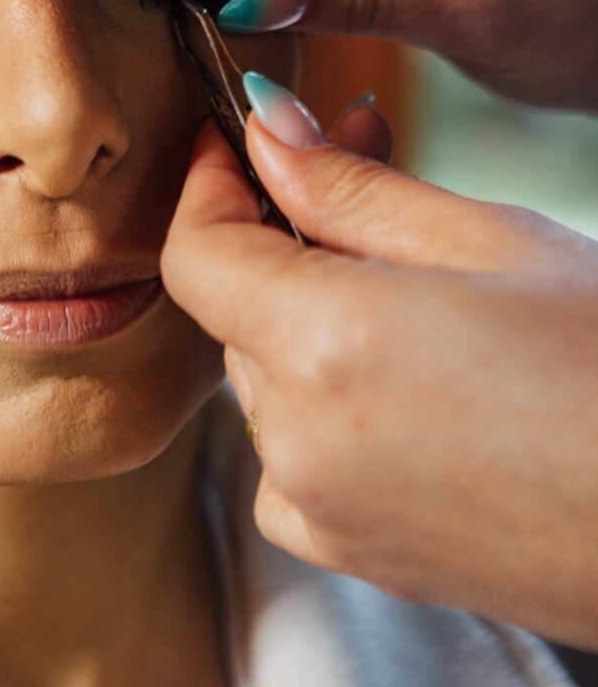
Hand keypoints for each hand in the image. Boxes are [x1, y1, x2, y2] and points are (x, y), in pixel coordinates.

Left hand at [161, 82, 597, 648]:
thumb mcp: (491, 241)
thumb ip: (351, 188)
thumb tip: (265, 128)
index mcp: (327, 346)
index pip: (196, 256)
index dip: (206, 188)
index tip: (234, 142)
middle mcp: (301, 440)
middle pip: (236, 313)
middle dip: (282, 235)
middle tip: (358, 161)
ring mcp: (324, 511)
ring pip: (264, 381)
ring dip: (305, 317)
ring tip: (408, 275)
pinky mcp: (356, 558)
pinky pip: (292, 456)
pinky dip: (321, 405)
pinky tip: (406, 377)